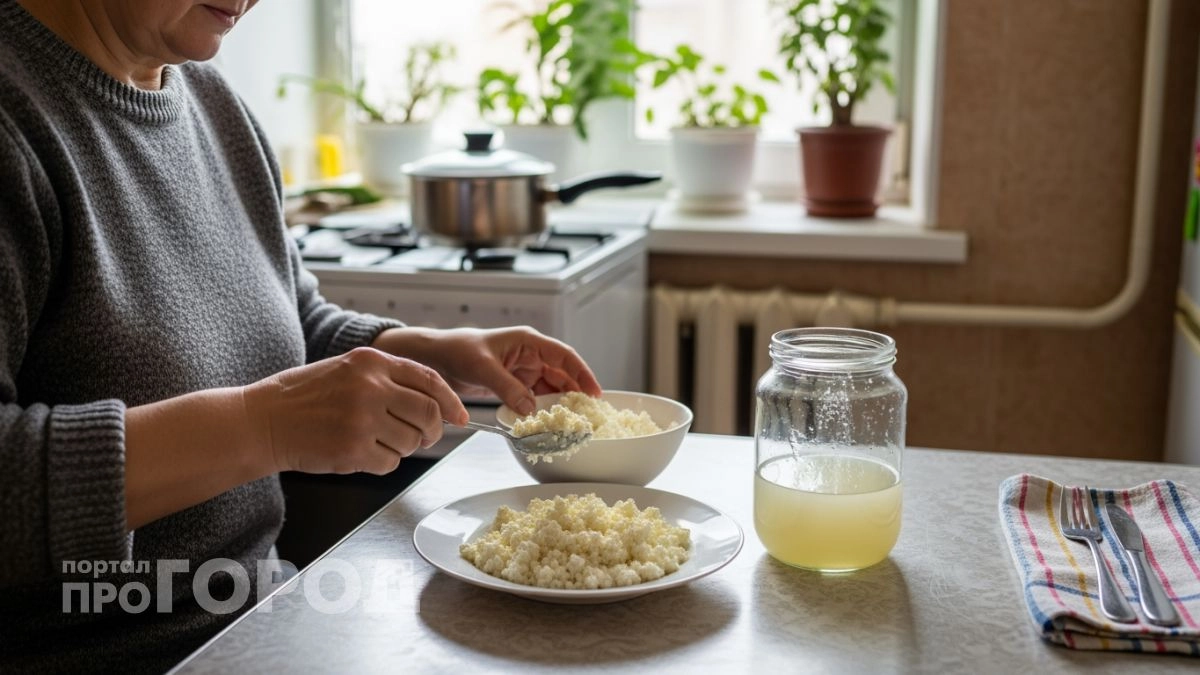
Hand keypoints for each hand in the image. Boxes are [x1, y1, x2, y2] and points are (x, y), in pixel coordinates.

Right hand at [242, 347, 468, 474]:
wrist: (262, 420)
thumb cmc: (304, 397)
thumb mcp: (347, 369)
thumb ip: (388, 379)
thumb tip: (436, 401)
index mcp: (371, 361)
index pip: (429, 380)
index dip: (451, 401)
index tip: (460, 417)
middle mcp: (370, 386)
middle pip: (428, 413)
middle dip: (432, 430)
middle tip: (423, 437)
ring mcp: (362, 418)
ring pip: (411, 441)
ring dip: (402, 448)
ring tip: (375, 442)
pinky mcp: (352, 449)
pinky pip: (390, 462)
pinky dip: (382, 463)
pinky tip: (359, 453)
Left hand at [372, 326, 602, 415]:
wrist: (435, 358)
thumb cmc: (458, 351)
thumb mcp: (483, 368)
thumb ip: (508, 388)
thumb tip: (531, 409)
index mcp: (528, 341)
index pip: (564, 356)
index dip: (583, 373)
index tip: (595, 393)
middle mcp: (531, 355)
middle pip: (562, 374)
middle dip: (575, 393)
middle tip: (587, 415)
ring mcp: (524, 371)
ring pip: (551, 389)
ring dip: (559, 404)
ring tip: (570, 422)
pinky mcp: (515, 385)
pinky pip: (535, 398)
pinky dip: (541, 410)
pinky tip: (546, 423)